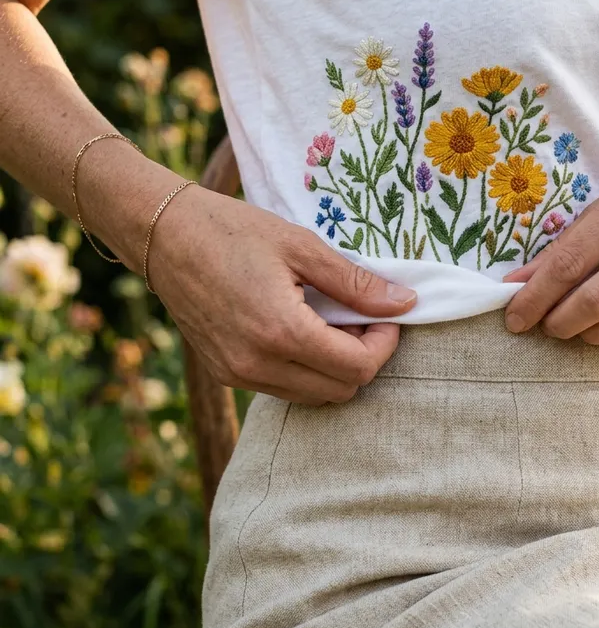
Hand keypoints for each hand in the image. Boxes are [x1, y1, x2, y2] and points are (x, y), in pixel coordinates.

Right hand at [147, 188, 416, 403]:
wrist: (163, 234)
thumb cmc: (232, 230)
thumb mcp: (302, 247)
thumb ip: (356, 283)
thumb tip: (406, 303)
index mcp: (281, 332)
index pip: (357, 368)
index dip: (384, 344)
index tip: (385, 314)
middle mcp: (257, 365)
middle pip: (341, 391)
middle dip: (363, 358)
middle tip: (360, 317)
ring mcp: (238, 375)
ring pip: (314, 396)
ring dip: (335, 368)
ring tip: (331, 322)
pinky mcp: (225, 374)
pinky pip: (284, 389)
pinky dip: (306, 370)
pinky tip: (302, 331)